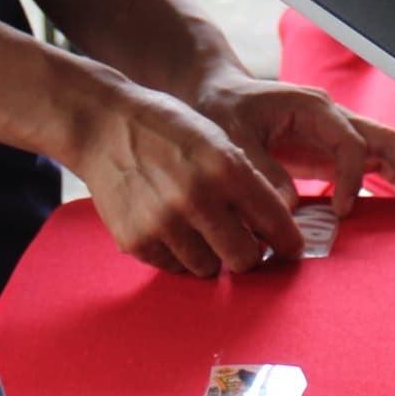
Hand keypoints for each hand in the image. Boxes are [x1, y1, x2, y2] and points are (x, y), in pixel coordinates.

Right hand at [68, 79, 305, 277]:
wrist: (104, 126)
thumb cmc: (168, 131)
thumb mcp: (217, 140)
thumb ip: (246, 182)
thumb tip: (273, 231)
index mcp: (225, 167)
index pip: (273, 222)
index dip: (288, 241)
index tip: (290, 248)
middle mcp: (196, 198)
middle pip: (245, 259)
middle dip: (250, 254)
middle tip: (244, 244)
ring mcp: (163, 223)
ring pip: (209, 269)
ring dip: (211, 255)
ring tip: (199, 230)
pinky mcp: (136, 240)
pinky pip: (173, 266)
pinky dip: (177, 254)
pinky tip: (170, 227)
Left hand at [194, 74, 394, 215]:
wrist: (215, 96)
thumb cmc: (220, 112)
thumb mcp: (230, 138)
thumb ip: (260, 168)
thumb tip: (289, 205)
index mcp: (311, 107)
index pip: (349, 142)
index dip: (352, 177)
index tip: (343, 211)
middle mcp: (332, 115)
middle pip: (384, 137)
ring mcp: (337, 131)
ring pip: (388, 147)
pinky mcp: (333, 149)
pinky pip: (375, 161)